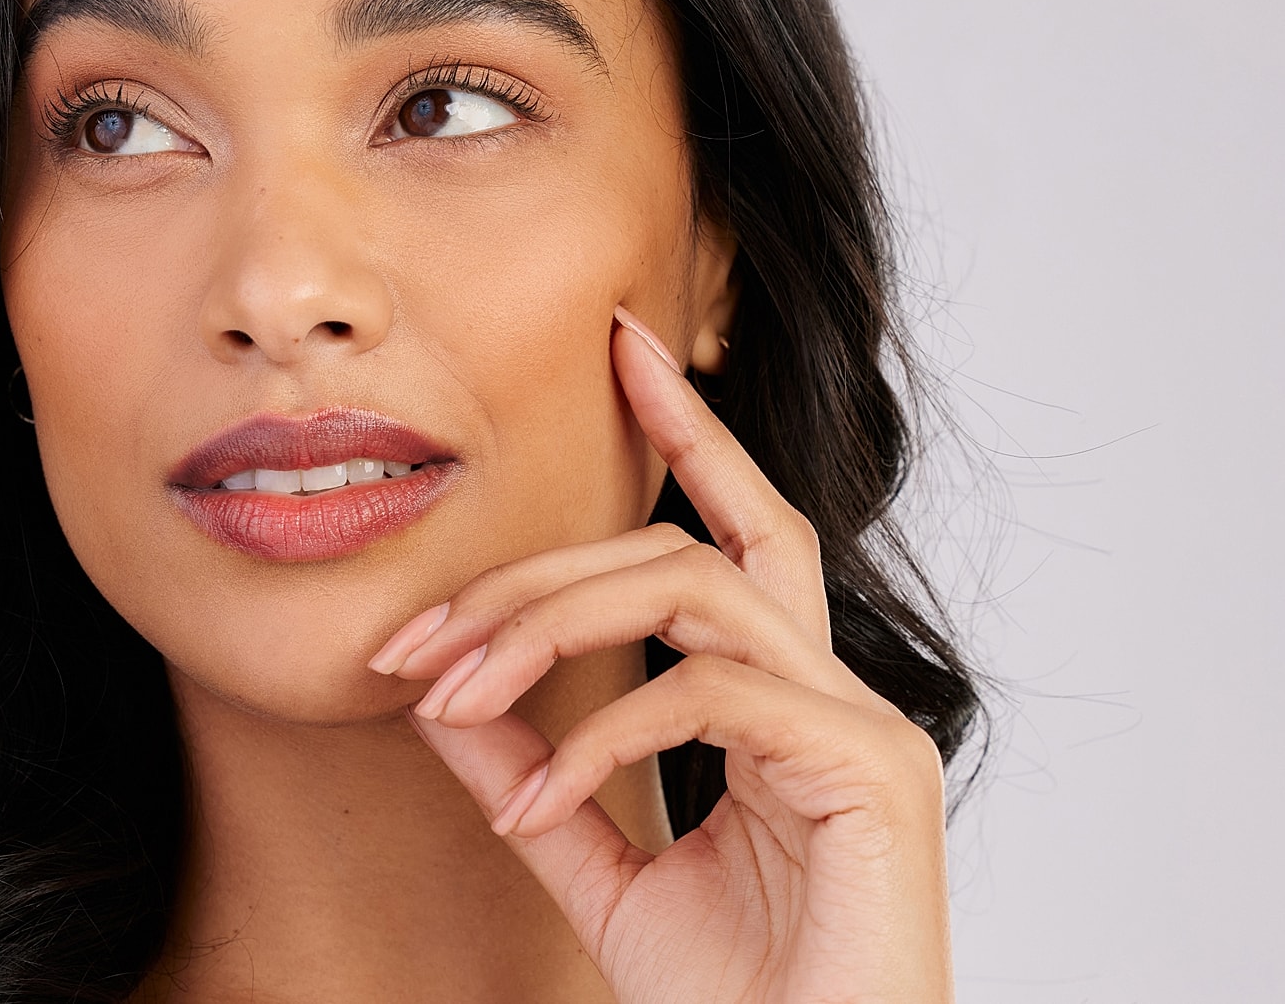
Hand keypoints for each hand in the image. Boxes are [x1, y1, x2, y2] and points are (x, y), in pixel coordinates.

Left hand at [368, 307, 952, 1003]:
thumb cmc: (738, 998)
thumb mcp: (598, 871)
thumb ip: (533, 778)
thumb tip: (445, 696)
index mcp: (783, 699)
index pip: (735, 529)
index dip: (688, 427)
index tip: (625, 345)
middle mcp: (832, 689)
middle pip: (681, 552)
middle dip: (533, 577)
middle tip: (414, 639)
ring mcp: (862, 723)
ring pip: (691, 591)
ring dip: (548, 630)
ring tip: (454, 699)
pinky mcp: (869, 769)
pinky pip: (711, 693)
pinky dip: (600, 732)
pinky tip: (535, 796)